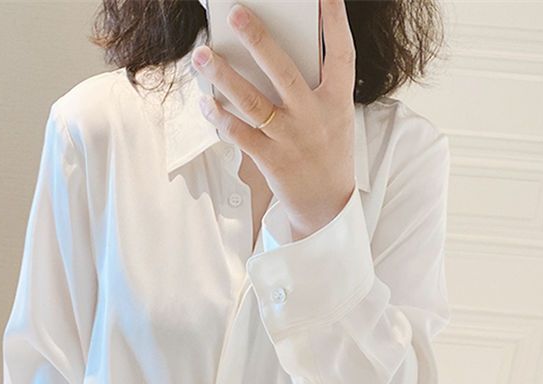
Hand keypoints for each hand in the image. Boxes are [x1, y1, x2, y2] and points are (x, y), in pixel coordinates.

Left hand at [192, 0, 356, 240]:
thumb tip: (274, 52)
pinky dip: (220, 118)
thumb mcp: (334, 117)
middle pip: (283, 71)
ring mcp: (291, 139)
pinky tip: (206, 102)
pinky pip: (239, 134)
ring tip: (202, 56)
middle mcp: (314, 117)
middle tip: (236, 13)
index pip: (341, 53)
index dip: (336, 21)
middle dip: (259, 39)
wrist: (326, 206)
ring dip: (223, 76)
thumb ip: (315, 86)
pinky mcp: (271, 160)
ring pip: (252, 101)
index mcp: (337, 101)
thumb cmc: (328, 152)